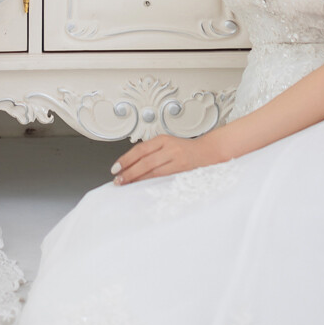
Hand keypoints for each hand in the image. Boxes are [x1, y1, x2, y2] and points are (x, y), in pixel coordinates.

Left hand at [111, 127, 231, 184]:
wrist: (207, 152)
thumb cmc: (185, 149)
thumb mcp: (167, 144)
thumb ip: (152, 151)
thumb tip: (131, 163)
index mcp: (163, 139)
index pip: (140, 149)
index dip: (126, 159)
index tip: (116, 167)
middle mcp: (169, 147)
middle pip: (145, 160)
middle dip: (129, 171)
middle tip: (118, 179)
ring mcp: (176, 158)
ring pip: (152, 170)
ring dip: (137, 178)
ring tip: (126, 183)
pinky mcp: (182, 169)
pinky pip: (162, 177)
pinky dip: (150, 181)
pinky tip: (142, 185)